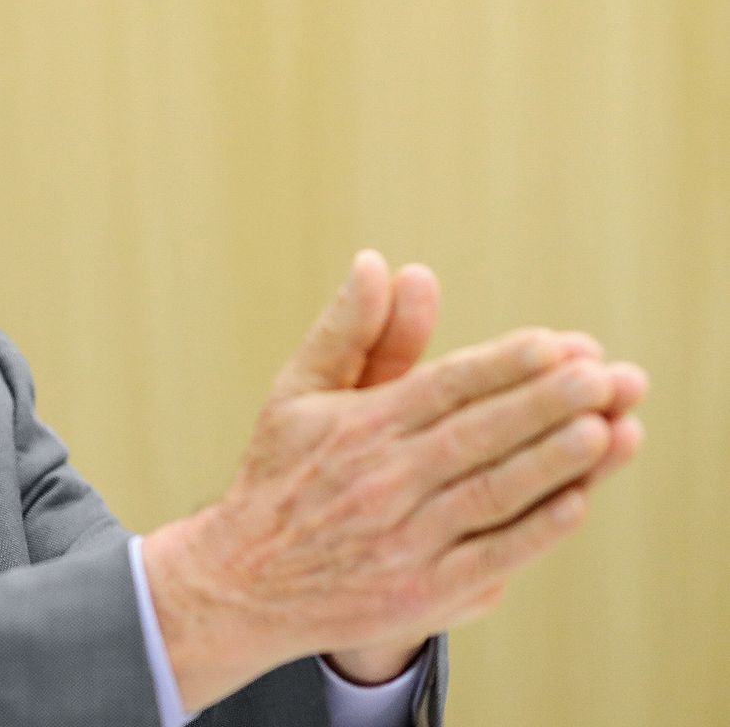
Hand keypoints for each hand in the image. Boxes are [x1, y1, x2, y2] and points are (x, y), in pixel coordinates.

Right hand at [142, 251, 645, 710]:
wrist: (246, 584)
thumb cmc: (281, 475)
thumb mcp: (300, 392)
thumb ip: (350, 330)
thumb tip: (380, 263)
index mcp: (357, 427)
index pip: (441, 387)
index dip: (501, 364)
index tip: (556, 342)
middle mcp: (382, 481)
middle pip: (476, 436)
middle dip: (545, 404)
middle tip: (605, 376)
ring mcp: (404, 541)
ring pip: (491, 493)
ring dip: (554, 462)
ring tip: (610, 429)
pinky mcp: (422, 593)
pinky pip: (490, 557)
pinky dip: (534, 531)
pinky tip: (577, 501)